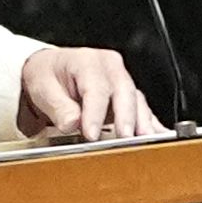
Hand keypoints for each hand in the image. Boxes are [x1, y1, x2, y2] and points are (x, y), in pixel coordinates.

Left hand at [16, 47, 163, 140]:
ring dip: (142, 122)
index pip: (95, 88)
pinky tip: (158, 135)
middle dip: (125, 117)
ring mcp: (121, 80)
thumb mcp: (43, 88)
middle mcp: (109, 67)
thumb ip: (58, 106)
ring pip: (136, 100)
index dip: (95, 113)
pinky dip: (150, 123)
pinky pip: (141, 108)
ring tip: (144, 141)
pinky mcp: (127, 95)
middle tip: (125, 139)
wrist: (51, 70)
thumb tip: (71, 122)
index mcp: (87, 61)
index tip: (92, 134)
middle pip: (123, 91)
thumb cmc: (48, 75)